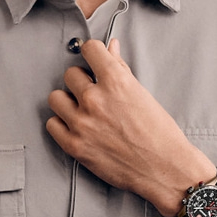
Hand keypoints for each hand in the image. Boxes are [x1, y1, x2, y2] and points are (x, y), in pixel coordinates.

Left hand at [46, 38, 214, 216]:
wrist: (164, 169)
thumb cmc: (159, 133)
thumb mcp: (142, 94)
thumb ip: (121, 68)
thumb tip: (111, 47)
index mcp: (116, 82)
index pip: (89, 48)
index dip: (93, 53)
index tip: (95, 60)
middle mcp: (95, 100)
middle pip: (70, 74)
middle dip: (82, 81)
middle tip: (94, 93)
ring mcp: (82, 123)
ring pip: (56, 98)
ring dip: (68, 101)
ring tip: (83, 110)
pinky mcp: (74, 145)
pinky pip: (52, 124)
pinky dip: (62, 124)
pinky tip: (77, 126)